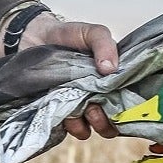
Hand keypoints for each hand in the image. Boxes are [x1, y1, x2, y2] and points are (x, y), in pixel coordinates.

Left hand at [20, 15, 120, 138]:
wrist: (34, 37)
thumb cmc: (68, 35)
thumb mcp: (93, 33)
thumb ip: (105, 45)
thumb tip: (110, 69)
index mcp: (111, 81)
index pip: (127, 103)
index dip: (127, 109)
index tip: (119, 104)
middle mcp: (98, 97)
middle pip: (111, 122)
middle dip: (105, 121)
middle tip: (94, 107)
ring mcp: (78, 107)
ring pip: (90, 128)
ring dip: (86, 123)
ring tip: (78, 108)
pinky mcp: (59, 113)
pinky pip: (67, 128)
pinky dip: (68, 124)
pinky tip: (61, 109)